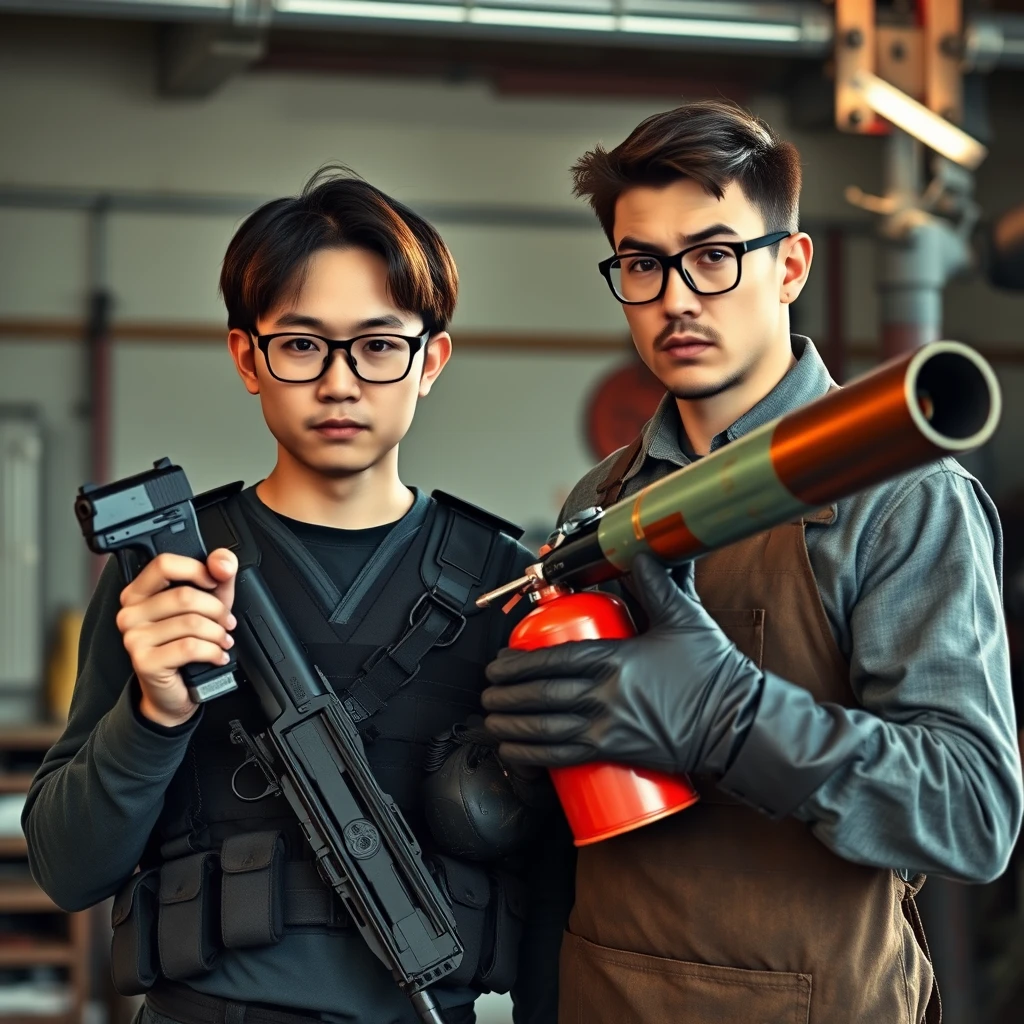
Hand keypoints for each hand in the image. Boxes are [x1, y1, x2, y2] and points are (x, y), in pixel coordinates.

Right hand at [115, 549, 237, 726]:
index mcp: (140, 592)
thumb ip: (218, 577)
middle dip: (217, 609)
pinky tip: (217, 655)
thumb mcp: (207, 604)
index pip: (164, 564)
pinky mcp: (144, 661)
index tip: (215, 582)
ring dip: (218, 633)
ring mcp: (134, 637)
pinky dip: (213, 651)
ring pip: (191, 622)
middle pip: (184, 595)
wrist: (172, 691)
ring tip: (223, 640)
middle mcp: (130, 612)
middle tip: (227, 622)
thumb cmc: (186, 645)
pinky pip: (190, 647)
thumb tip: (222, 562)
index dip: (196, 569)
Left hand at [481, 552, 762, 773]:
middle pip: (540, 694)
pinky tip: (513, 751)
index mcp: (617, 658)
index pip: (553, 658)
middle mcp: (606, 694)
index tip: (499, 662)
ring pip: (544, 728)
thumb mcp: (685, 619)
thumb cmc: (713, 673)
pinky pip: (562, 757)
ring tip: (491, 719)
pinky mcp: (615, 753)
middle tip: (487, 690)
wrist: (739, 723)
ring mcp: (609, 727)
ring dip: (509, 724)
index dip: (518, 661)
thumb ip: (658, 584)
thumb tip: (638, 552)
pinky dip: (531, 756)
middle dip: (505, 693)